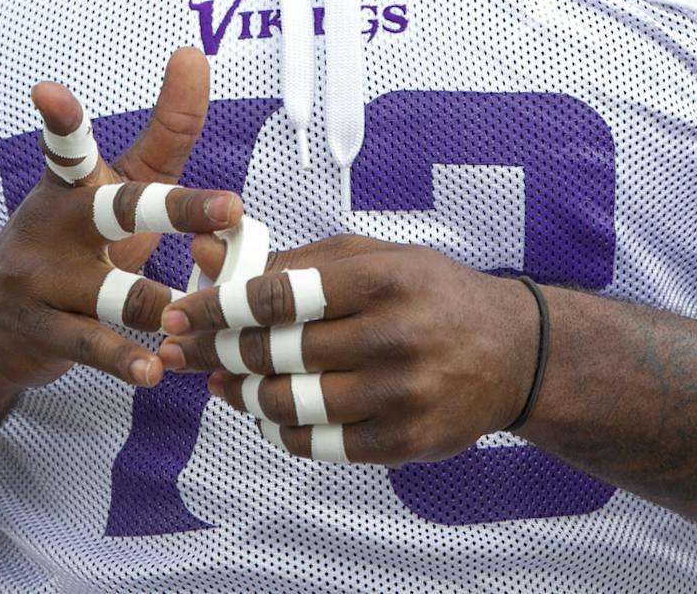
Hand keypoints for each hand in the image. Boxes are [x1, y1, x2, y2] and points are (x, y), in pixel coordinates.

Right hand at [0, 48, 242, 395]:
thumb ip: (165, 129)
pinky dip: (125, 360)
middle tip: (231, 208)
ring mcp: (39, 282)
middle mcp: (51, 226)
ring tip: (189, 316)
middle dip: (176, 210)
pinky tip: (155, 370)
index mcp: (71, 185)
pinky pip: (89, 347)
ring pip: (107, 292)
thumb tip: (195, 53)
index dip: (59, 119)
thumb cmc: (76, 241)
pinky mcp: (38, 333)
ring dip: (153, 305)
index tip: (45, 91)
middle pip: (116, 212)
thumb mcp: (118, 184)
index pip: (67, 145)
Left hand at [155, 235, 537, 465]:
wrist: (514, 352)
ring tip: (221, 383)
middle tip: (184, 350)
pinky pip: (321, 444)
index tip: (182, 311)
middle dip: (218, 351)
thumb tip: (209, 252)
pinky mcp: (406, 440)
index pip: (283, 295)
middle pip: (280, 352)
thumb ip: (293, 260)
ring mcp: (402, 394)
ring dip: (242, 396)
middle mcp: (395, 336)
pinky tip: (264, 414)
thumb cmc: (430, 294)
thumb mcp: (374, 257)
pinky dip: (281, 431)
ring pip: (293, 404)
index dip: (221, 306)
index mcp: (384, 279)